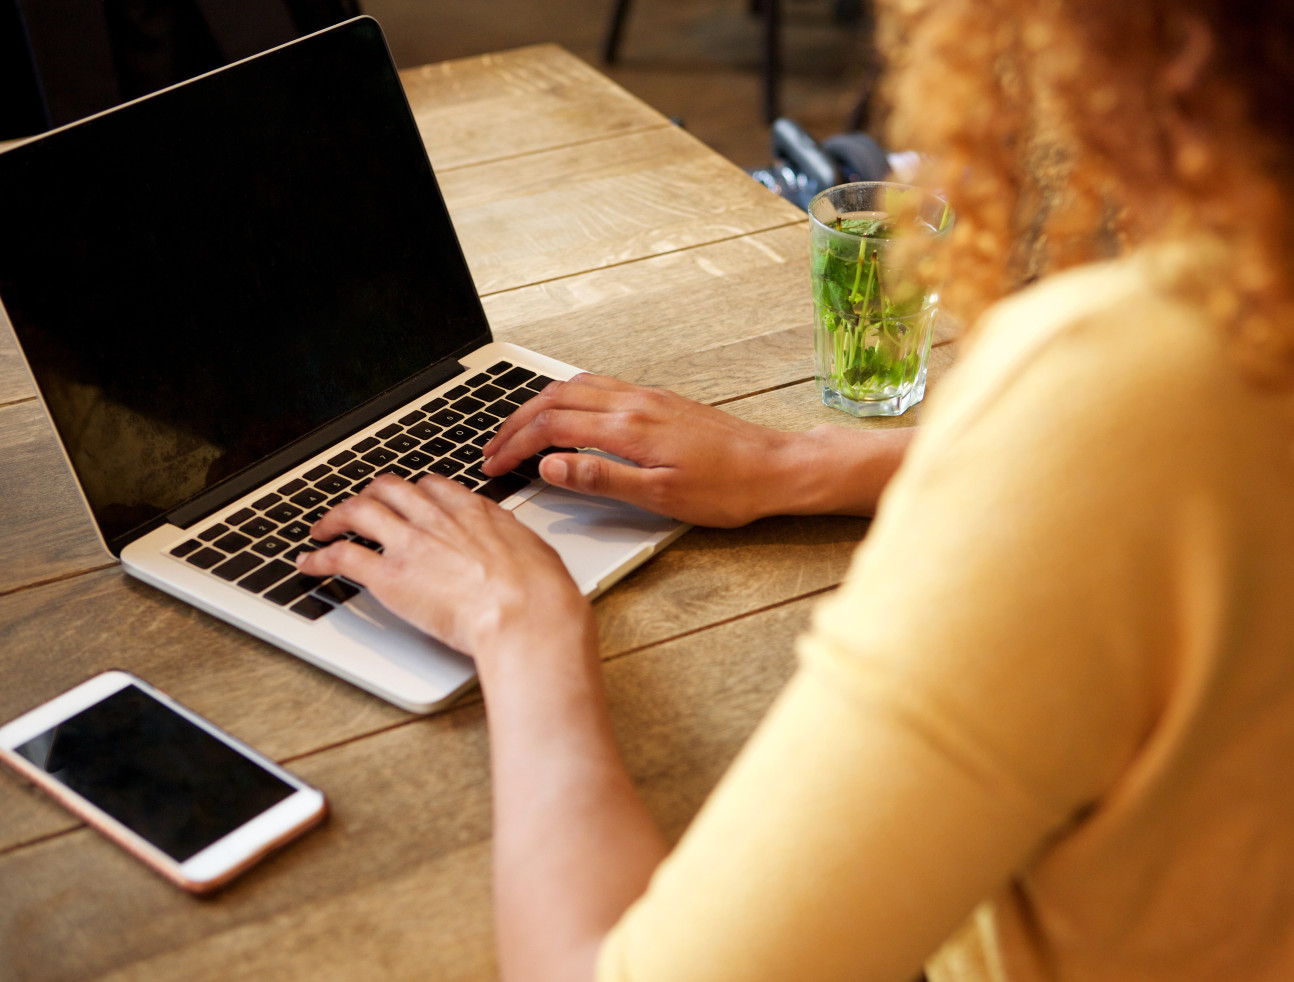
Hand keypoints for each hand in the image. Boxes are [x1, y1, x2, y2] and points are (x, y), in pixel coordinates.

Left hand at [296, 475, 592, 672]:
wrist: (527, 613)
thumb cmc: (541, 593)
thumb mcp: (536, 553)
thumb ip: (515, 546)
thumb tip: (520, 554)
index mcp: (475, 512)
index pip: (433, 487)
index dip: (414, 492)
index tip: (407, 501)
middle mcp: (438, 519)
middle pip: (391, 489)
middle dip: (370, 495)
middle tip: (360, 506)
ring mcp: (411, 544)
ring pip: (359, 511)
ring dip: (335, 517)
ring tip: (323, 529)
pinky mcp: (389, 576)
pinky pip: (343, 557)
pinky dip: (320, 558)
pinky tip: (310, 564)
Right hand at [481, 374, 801, 527]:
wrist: (776, 467)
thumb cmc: (727, 489)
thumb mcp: (660, 497)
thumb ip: (601, 478)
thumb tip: (552, 467)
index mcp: (629, 427)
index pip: (552, 428)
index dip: (515, 445)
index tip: (492, 465)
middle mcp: (634, 402)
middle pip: (555, 399)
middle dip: (515, 422)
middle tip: (491, 448)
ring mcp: (647, 397)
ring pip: (576, 386)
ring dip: (538, 404)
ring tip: (517, 429)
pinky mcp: (659, 400)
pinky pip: (600, 385)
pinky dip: (568, 395)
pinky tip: (566, 410)